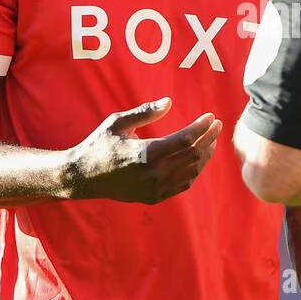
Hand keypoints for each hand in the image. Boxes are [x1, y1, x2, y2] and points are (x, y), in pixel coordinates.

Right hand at [63, 97, 221, 203]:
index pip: (185, 140)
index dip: (202, 128)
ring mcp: (154, 188)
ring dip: (205, 155)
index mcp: (145, 153)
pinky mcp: (153, 197)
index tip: (211, 117)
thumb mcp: (117, 122)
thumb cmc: (100, 144)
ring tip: (210, 141)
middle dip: (209, 139)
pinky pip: (183, 185)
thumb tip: (169, 102)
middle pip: (193, 156)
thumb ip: (145, 112)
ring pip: (192, 172)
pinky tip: (197, 158)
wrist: (84, 177)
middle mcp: (153, 173)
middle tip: (216, 126)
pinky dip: (194, 171)